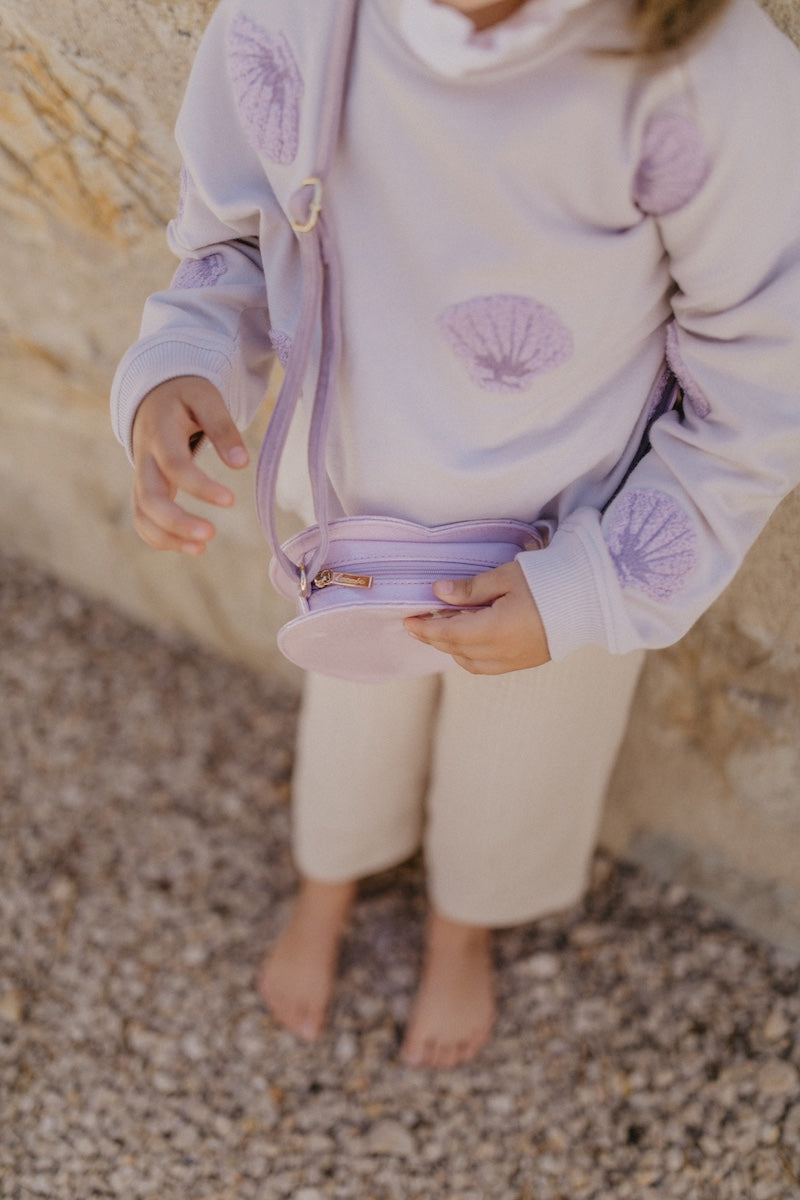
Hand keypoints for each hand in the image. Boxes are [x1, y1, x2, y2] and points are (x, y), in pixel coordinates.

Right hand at [131, 376, 248, 554]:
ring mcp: (141, 476)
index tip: (230, 500)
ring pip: (142, 513)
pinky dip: (160, 538)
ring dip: (168, 536)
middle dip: (177, 521)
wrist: (153, 395)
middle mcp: (144, 459)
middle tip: (211, 535)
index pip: (174, 465)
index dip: (200, 486)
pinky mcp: (144, 489)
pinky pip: (142, 519)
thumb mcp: (205, 399)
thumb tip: (241, 463)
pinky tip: (190, 547)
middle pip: (149, 497)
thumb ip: (223, 428)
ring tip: (201, 549)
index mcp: (159, 433)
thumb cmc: (185, 397)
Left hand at [403, 560, 550, 674]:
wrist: (591, 597)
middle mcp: (502, 652)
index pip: (448, 634)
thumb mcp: (506, 577)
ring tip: (443, 629)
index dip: (425, 628)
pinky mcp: (526, 661)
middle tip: (419, 622)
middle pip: (456, 649)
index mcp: (494, 631)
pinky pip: (487, 666)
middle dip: (434, 637)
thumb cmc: (550, 580)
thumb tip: (438, 592)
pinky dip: (470, 656)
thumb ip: (470, 588)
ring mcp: (515, 660)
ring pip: (470, 662)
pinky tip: (467, 641)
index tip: (408, 619)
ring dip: (451, 648)